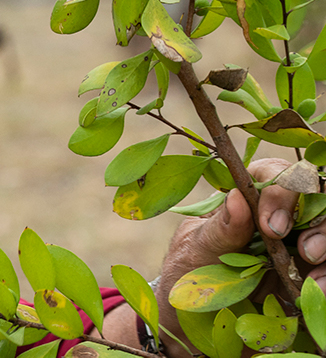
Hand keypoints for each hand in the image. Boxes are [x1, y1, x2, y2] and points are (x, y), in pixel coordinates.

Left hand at [156, 158, 325, 353]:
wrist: (190, 325)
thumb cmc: (188, 276)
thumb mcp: (195, 252)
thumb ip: (219, 229)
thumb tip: (238, 197)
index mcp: (244, 201)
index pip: (273, 175)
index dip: (281, 191)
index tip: (270, 226)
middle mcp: (277, 218)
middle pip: (314, 199)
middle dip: (318, 219)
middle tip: (307, 251)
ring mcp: (296, 246)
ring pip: (325, 230)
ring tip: (313, 270)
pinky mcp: (306, 276)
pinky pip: (325, 270)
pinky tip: (317, 291)